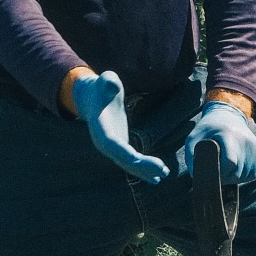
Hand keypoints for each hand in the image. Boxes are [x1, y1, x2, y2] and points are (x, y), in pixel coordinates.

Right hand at [68, 70, 169, 184]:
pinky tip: (157, 176)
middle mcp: (105, 143)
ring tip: (163, 175)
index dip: (124, 152)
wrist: (93, 98)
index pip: (112, 144)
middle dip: (142, 166)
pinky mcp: (120, 147)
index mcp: (100, 129)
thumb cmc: (101, 88)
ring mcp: (112, 147)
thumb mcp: (104, 80)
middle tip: (162, 170)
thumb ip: (108, 81)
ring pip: (128, 164)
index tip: (138, 159)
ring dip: (145, 171)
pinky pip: (131, 162)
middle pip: (123, 159)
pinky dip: (143, 169)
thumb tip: (111, 83)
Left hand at [177, 97, 255, 185]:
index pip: (230, 162)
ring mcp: (254, 145)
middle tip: (216, 172)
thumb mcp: (194, 138)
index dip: (220, 174)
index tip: (212, 172)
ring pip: (246, 175)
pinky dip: (243, 176)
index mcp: (228, 134)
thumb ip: (191, 156)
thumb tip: (196, 175)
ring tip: (225, 170)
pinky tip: (234, 169)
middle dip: (225, 178)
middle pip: (237, 172)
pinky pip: (253, 173)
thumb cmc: (208, 129)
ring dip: (235, 178)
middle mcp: (244, 140)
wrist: (228, 115)